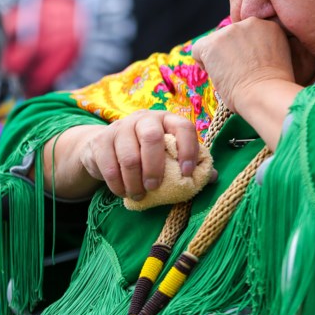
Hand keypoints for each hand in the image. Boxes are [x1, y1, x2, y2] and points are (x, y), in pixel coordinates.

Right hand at [77, 110, 200, 199]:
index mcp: (166, 120)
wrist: (106, 148)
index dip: (188, 149)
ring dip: (135, 182)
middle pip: (151, 137)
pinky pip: (110, 167)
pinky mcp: (101, 142)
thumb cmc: (146, 153)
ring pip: (129, 156)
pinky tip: (123, 192)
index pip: (183, 127)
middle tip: (155, 187)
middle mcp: (144, 119)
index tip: (187, 173)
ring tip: (139, 195)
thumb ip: (189, 163)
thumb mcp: (167, 155)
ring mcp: (120, 128)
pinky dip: (118, 185)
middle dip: (155, 167)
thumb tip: (213, 177)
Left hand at [191, 19, 305, 149]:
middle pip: (230, 36)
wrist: (265, 95)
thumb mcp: (279, 59)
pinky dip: (203, 63)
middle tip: (240, 73)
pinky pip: (198, 50)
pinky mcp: (213, 42)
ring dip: (218, 58)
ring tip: (230, 76)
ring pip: (214, 43)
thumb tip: (246, 54)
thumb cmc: (274, 88)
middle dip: (231, 53)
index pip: (247, 34)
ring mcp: (230, 31)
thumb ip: (264, 48)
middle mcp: (250, 23)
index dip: (245, 52)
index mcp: (269, 26)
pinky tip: (216, 75)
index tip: (250, 67)